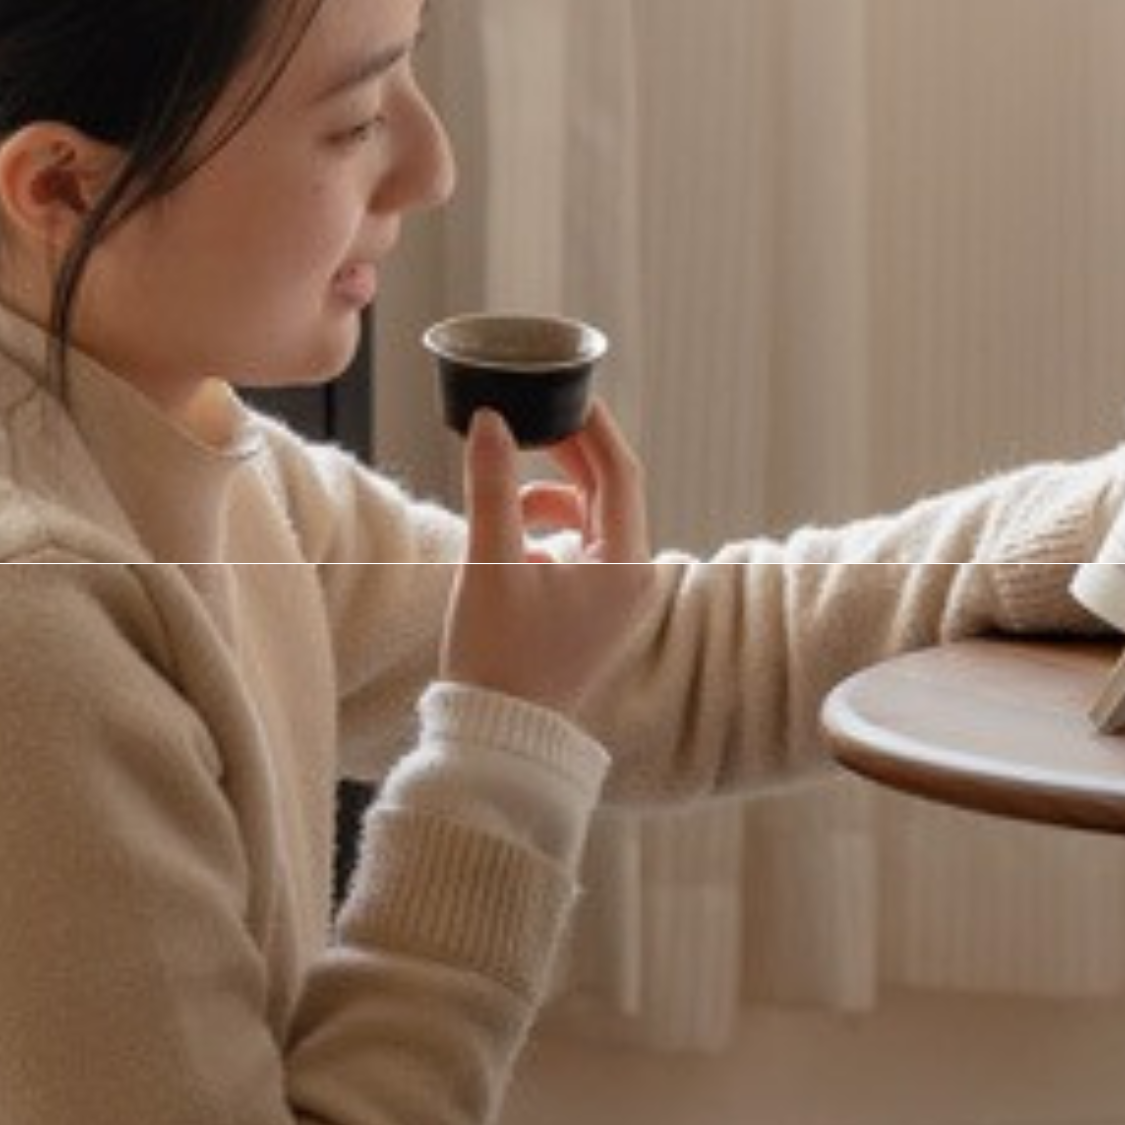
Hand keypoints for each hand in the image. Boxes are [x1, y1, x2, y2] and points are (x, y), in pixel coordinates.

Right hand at [440, 399, 660, 720]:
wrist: (499, 732)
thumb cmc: (498, 654)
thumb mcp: (490, 561)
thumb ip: (493, 485)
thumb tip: (489, 419)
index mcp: (627, 564)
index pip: (621, 472)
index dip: (591, 426)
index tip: (562, 392)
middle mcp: (635, 579)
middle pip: (611, 492)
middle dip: (568, 456)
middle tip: (526, 420)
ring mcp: (619, 598)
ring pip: (592, 521)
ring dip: (550, 499)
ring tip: (507, 501)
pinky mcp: (596, 612)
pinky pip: (581, 551)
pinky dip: (548, 534)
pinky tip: (511, 543)